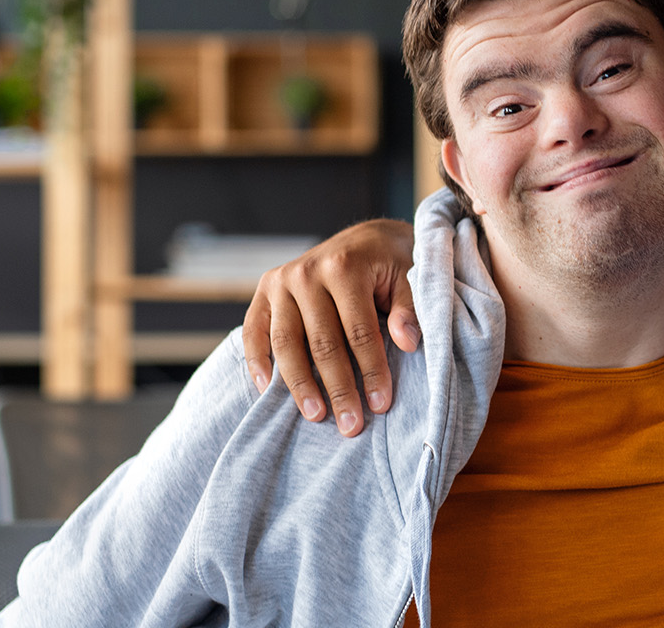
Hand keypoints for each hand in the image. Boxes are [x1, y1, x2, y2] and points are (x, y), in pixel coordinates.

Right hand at [241, 219, 420, 436]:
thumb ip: (409, 308)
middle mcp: (305, 272)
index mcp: (344, 267)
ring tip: (315, 416)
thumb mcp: (409, 276)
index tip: (381, 404)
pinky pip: (253, 331)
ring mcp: (280, 282)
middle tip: (350, 425)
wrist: (365, 239)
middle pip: (321, 342)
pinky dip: (257, 362)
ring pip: (285, 343)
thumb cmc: (390, 264)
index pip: (358, 330)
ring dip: (299, 385)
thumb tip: (407, 343)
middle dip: (338, 388)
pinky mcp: (264, 291)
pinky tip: (268, 391)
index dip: (371, 370)